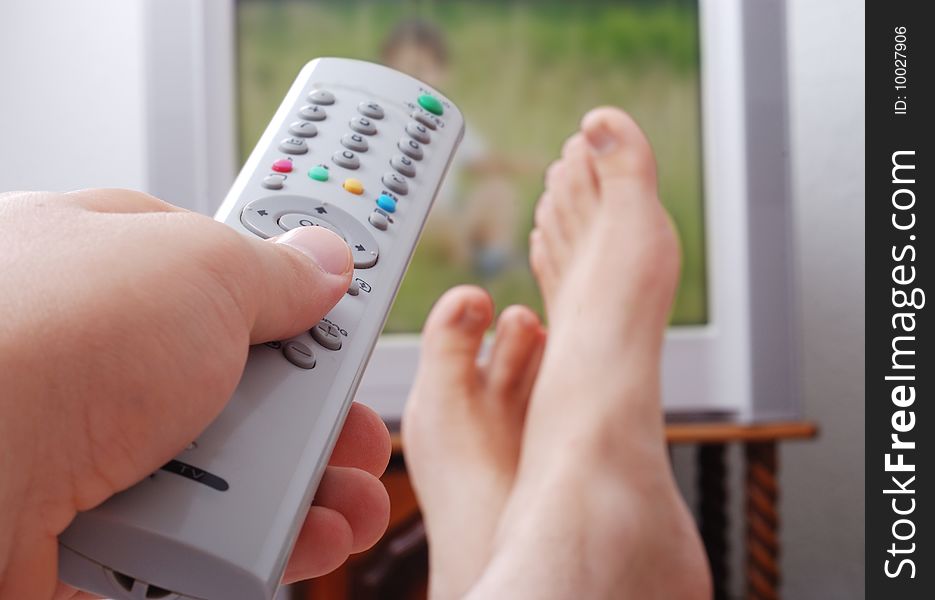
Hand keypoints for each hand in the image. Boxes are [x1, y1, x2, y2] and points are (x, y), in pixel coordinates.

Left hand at [0, 190, 390, 598]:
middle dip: (316, 415)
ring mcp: (89, 452)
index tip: (348, 314)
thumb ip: (272, 267)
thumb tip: (322, 263)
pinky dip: (256, 549)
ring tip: (350, 503)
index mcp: (108, 270)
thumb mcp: (197, 268)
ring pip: (225, 472)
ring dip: (304, 492)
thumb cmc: (44, 341)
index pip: (226, 280)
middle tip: (356, 429)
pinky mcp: (91, 537)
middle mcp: (96, 363)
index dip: (295, 298)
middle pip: (238, 386)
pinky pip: (196, 543)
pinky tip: (298, 541)